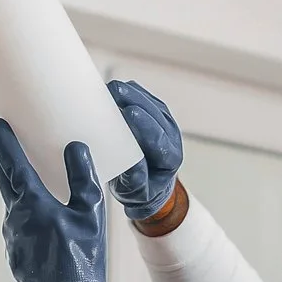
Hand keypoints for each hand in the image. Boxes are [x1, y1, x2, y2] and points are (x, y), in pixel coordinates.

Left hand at [0, 119, 108, 281]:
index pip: (14, 165)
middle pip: (6, 182)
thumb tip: (75, 148)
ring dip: (18, 192)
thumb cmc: (84, 257)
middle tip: (7, 144)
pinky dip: (25, 217)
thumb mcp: (91, 214)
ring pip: (12, 207)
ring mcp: (12, 239)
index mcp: (33, 204)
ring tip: (30, 182)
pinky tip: (40, 221)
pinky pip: (18, 229)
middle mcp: (15, 219)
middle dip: (6, 162)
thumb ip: (83, 178)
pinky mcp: (15, 256)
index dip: (5, 143)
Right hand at [107, 80, 182, 222]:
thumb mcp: (135, 193)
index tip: (128, 113)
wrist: (148, 186)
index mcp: (170, 158)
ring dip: (130, 92)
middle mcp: (171, 136)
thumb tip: (129, 163)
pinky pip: (143, 96)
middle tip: (113, 91)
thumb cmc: (141, 191)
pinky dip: (128, 91)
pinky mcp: (154, 111)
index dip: (144, 124)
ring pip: (150, 101)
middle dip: (134, 100)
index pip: (159, 138)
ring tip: (110, 88)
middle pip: (155, 113)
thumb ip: (134, 180)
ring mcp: (164, 121)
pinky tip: (112, 90)